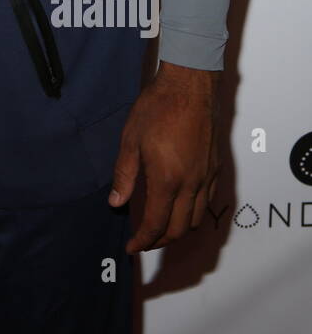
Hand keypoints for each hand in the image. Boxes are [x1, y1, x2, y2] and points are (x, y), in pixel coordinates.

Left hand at [109, 61, 219, 252]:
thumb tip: (116, 203)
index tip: (131, 248)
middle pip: (178, 229)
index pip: (156, 225)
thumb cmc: (157, 108)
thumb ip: (124, 174)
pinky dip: (192, 214)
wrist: (190, 85)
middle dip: (159, 242)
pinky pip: (207, 202)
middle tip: (143, 242)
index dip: (142, 241)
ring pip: (196, 219)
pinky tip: (179, 207)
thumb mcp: (130, 140)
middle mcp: (191, 184)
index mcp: (167, 179)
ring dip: (177, 231)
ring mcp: (207, 177)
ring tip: (159, 228)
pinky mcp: (216, 168)